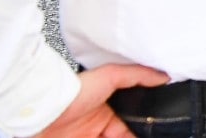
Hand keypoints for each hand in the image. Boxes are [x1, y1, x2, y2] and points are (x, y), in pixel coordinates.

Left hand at [33, 64, 168, 137]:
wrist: (42, 113)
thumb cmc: (73, 91)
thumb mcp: (110, 76)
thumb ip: (138, 74)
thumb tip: (163, 75)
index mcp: (110, 107)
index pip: (134, 120)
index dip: (146, 126)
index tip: (157, 129)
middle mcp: (100, 125)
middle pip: (125, 133)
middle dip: (137, 133)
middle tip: (151, 134)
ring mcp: (89, 136)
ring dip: (127, 137)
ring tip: (127, 135)